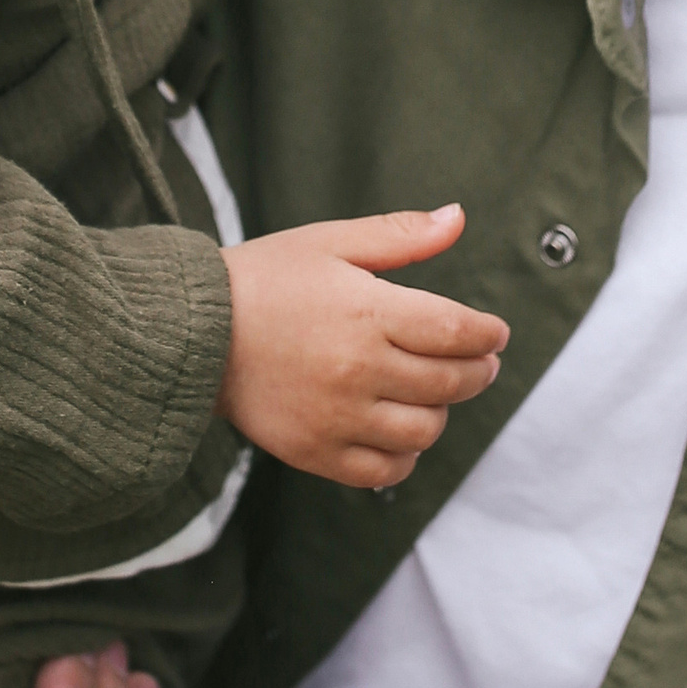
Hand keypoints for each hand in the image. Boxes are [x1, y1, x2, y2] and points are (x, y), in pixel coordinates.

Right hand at [219, 203, 508, 486]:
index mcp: (366, 312)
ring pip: (424, 430)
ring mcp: (336, 416)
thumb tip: (458, 217)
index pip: (457, 332)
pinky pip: (384, 470)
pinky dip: (405, 456)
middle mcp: (357, 369)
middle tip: (481, 362)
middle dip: (479, 371)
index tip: (495, 333)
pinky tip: (400, 431)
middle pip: (450, 382)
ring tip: (434, 392)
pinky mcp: (314, 451)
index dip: (488, 335)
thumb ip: (399, 235)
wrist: (191, 332)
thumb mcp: (330, 242)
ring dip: (441, 411)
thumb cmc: (263, 279)